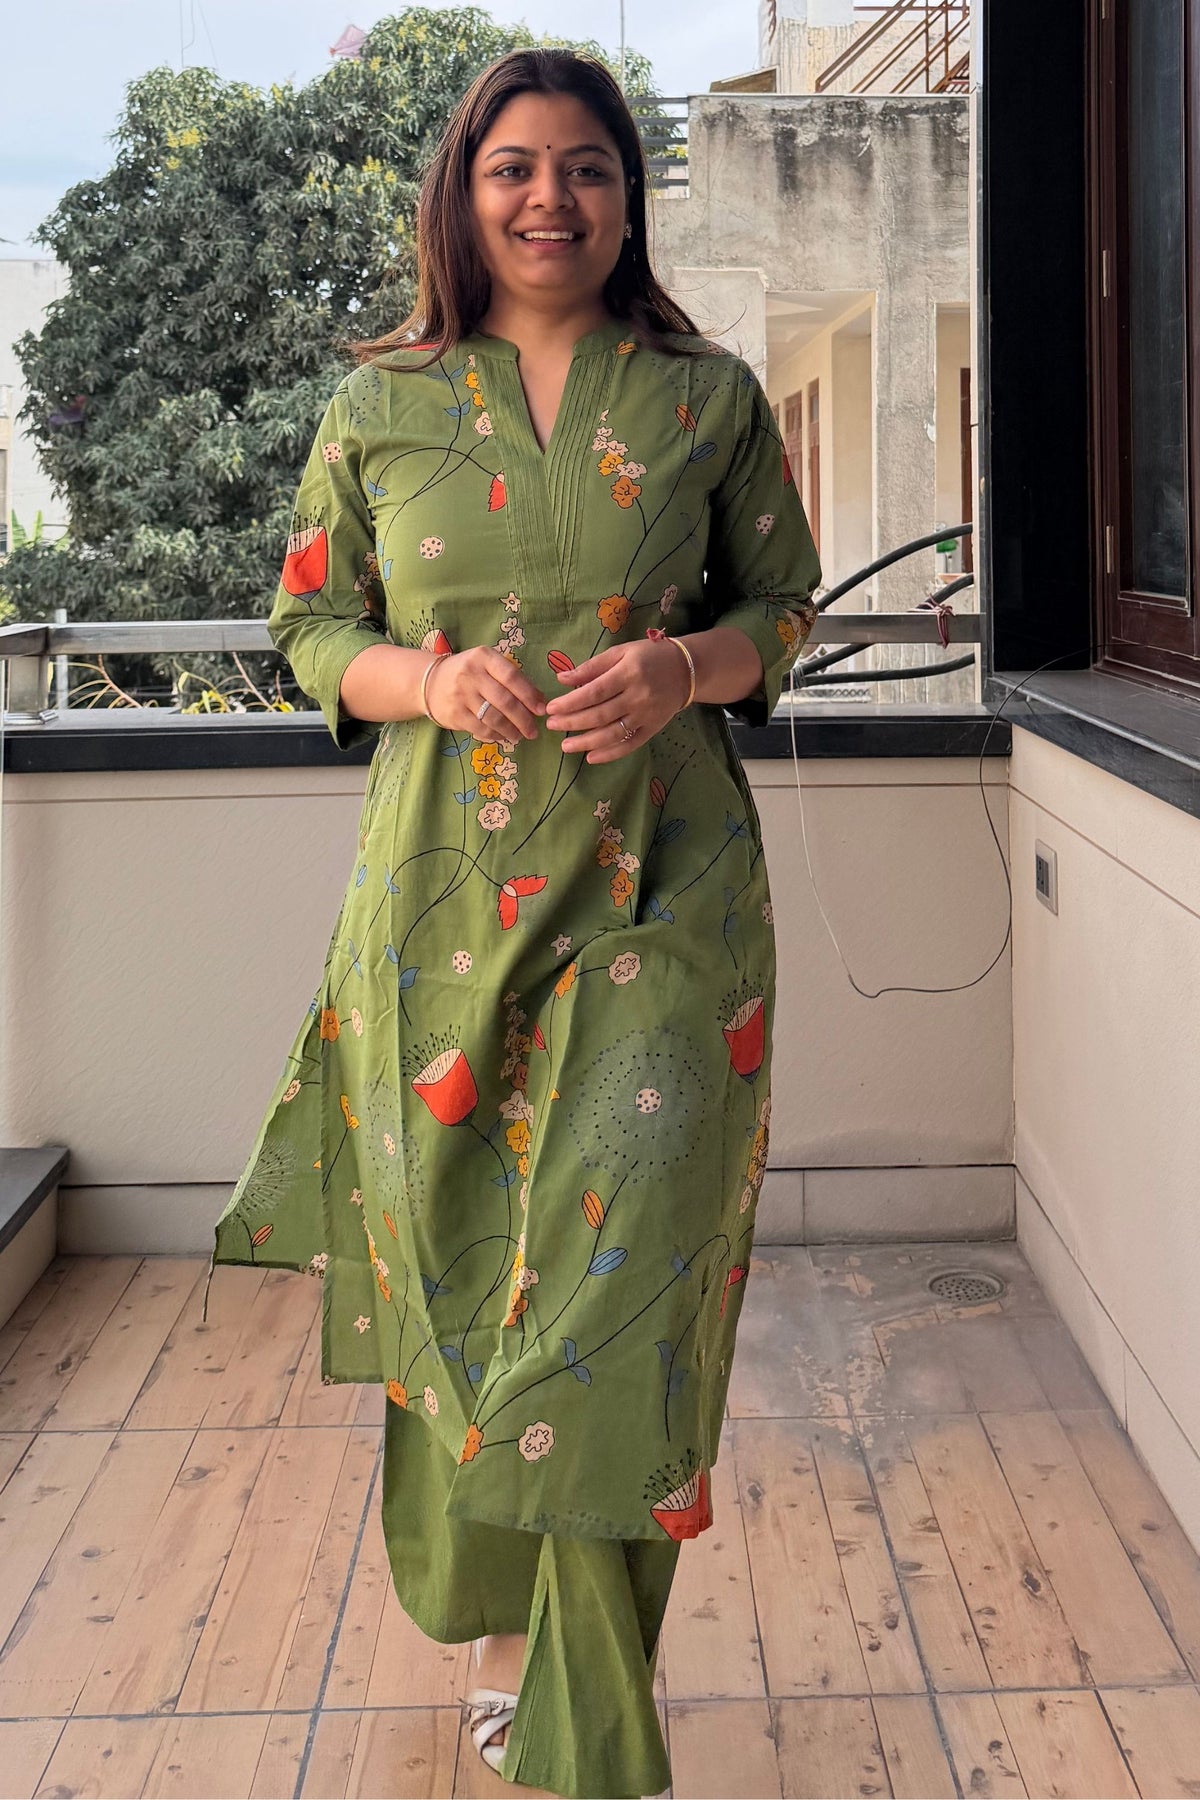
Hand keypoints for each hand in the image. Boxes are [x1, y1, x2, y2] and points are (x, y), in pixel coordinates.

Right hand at [426, 646, 546, 741]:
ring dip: (511, 730)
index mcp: (484, 657)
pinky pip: (480, 729)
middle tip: (533, 730)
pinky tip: (502, 737)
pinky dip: (495, 736)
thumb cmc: (468, 673)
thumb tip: (539, 700)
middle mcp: (471, 674)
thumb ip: (511, 678)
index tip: (541, 709)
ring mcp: (461, 695)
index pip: (512, 676)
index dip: (529, 695)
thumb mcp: (487, 665)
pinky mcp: (454, 714)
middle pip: (505, 701)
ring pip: (494, 718)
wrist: (430, 682)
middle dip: (523, 719)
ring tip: (520, 736)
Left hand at [544, 638, 691, 763]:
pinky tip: (591, 757)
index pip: (594, 692)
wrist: (687, 670)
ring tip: (565, 746)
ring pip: (612, 734)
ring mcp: (646, 715)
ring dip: (586, 742)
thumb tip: (562, 679)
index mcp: (628, 673)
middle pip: (600, 714)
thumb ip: (592, 666)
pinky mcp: (653, 729)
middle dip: (572, 722)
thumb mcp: (621, 652)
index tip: (551, 708)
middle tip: (551, 726)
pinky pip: (630, 745)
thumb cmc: (649, 656)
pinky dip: (610, 753)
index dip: (570, 702)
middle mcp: (638, 696)